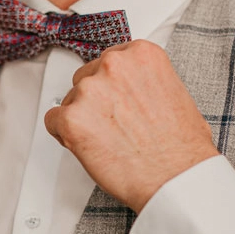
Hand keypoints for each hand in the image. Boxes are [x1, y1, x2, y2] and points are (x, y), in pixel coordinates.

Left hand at [43, 39, 218, 212]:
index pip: (110, 59)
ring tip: (108, 140)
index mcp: (141, 54)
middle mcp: (113, 65)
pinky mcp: (71, 118)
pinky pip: (53, 121)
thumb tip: (131, 88)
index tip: (117, 98)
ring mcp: (89, 90)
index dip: (112, 84)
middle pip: (87, 76)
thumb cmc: (181, 147)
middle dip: (96, 100)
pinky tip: (89, 147)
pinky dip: (65, 135)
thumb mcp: (175, 93)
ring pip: (70, 99)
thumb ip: (145, 81)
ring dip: (83, 118)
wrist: (176, 179)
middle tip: (113, 124)